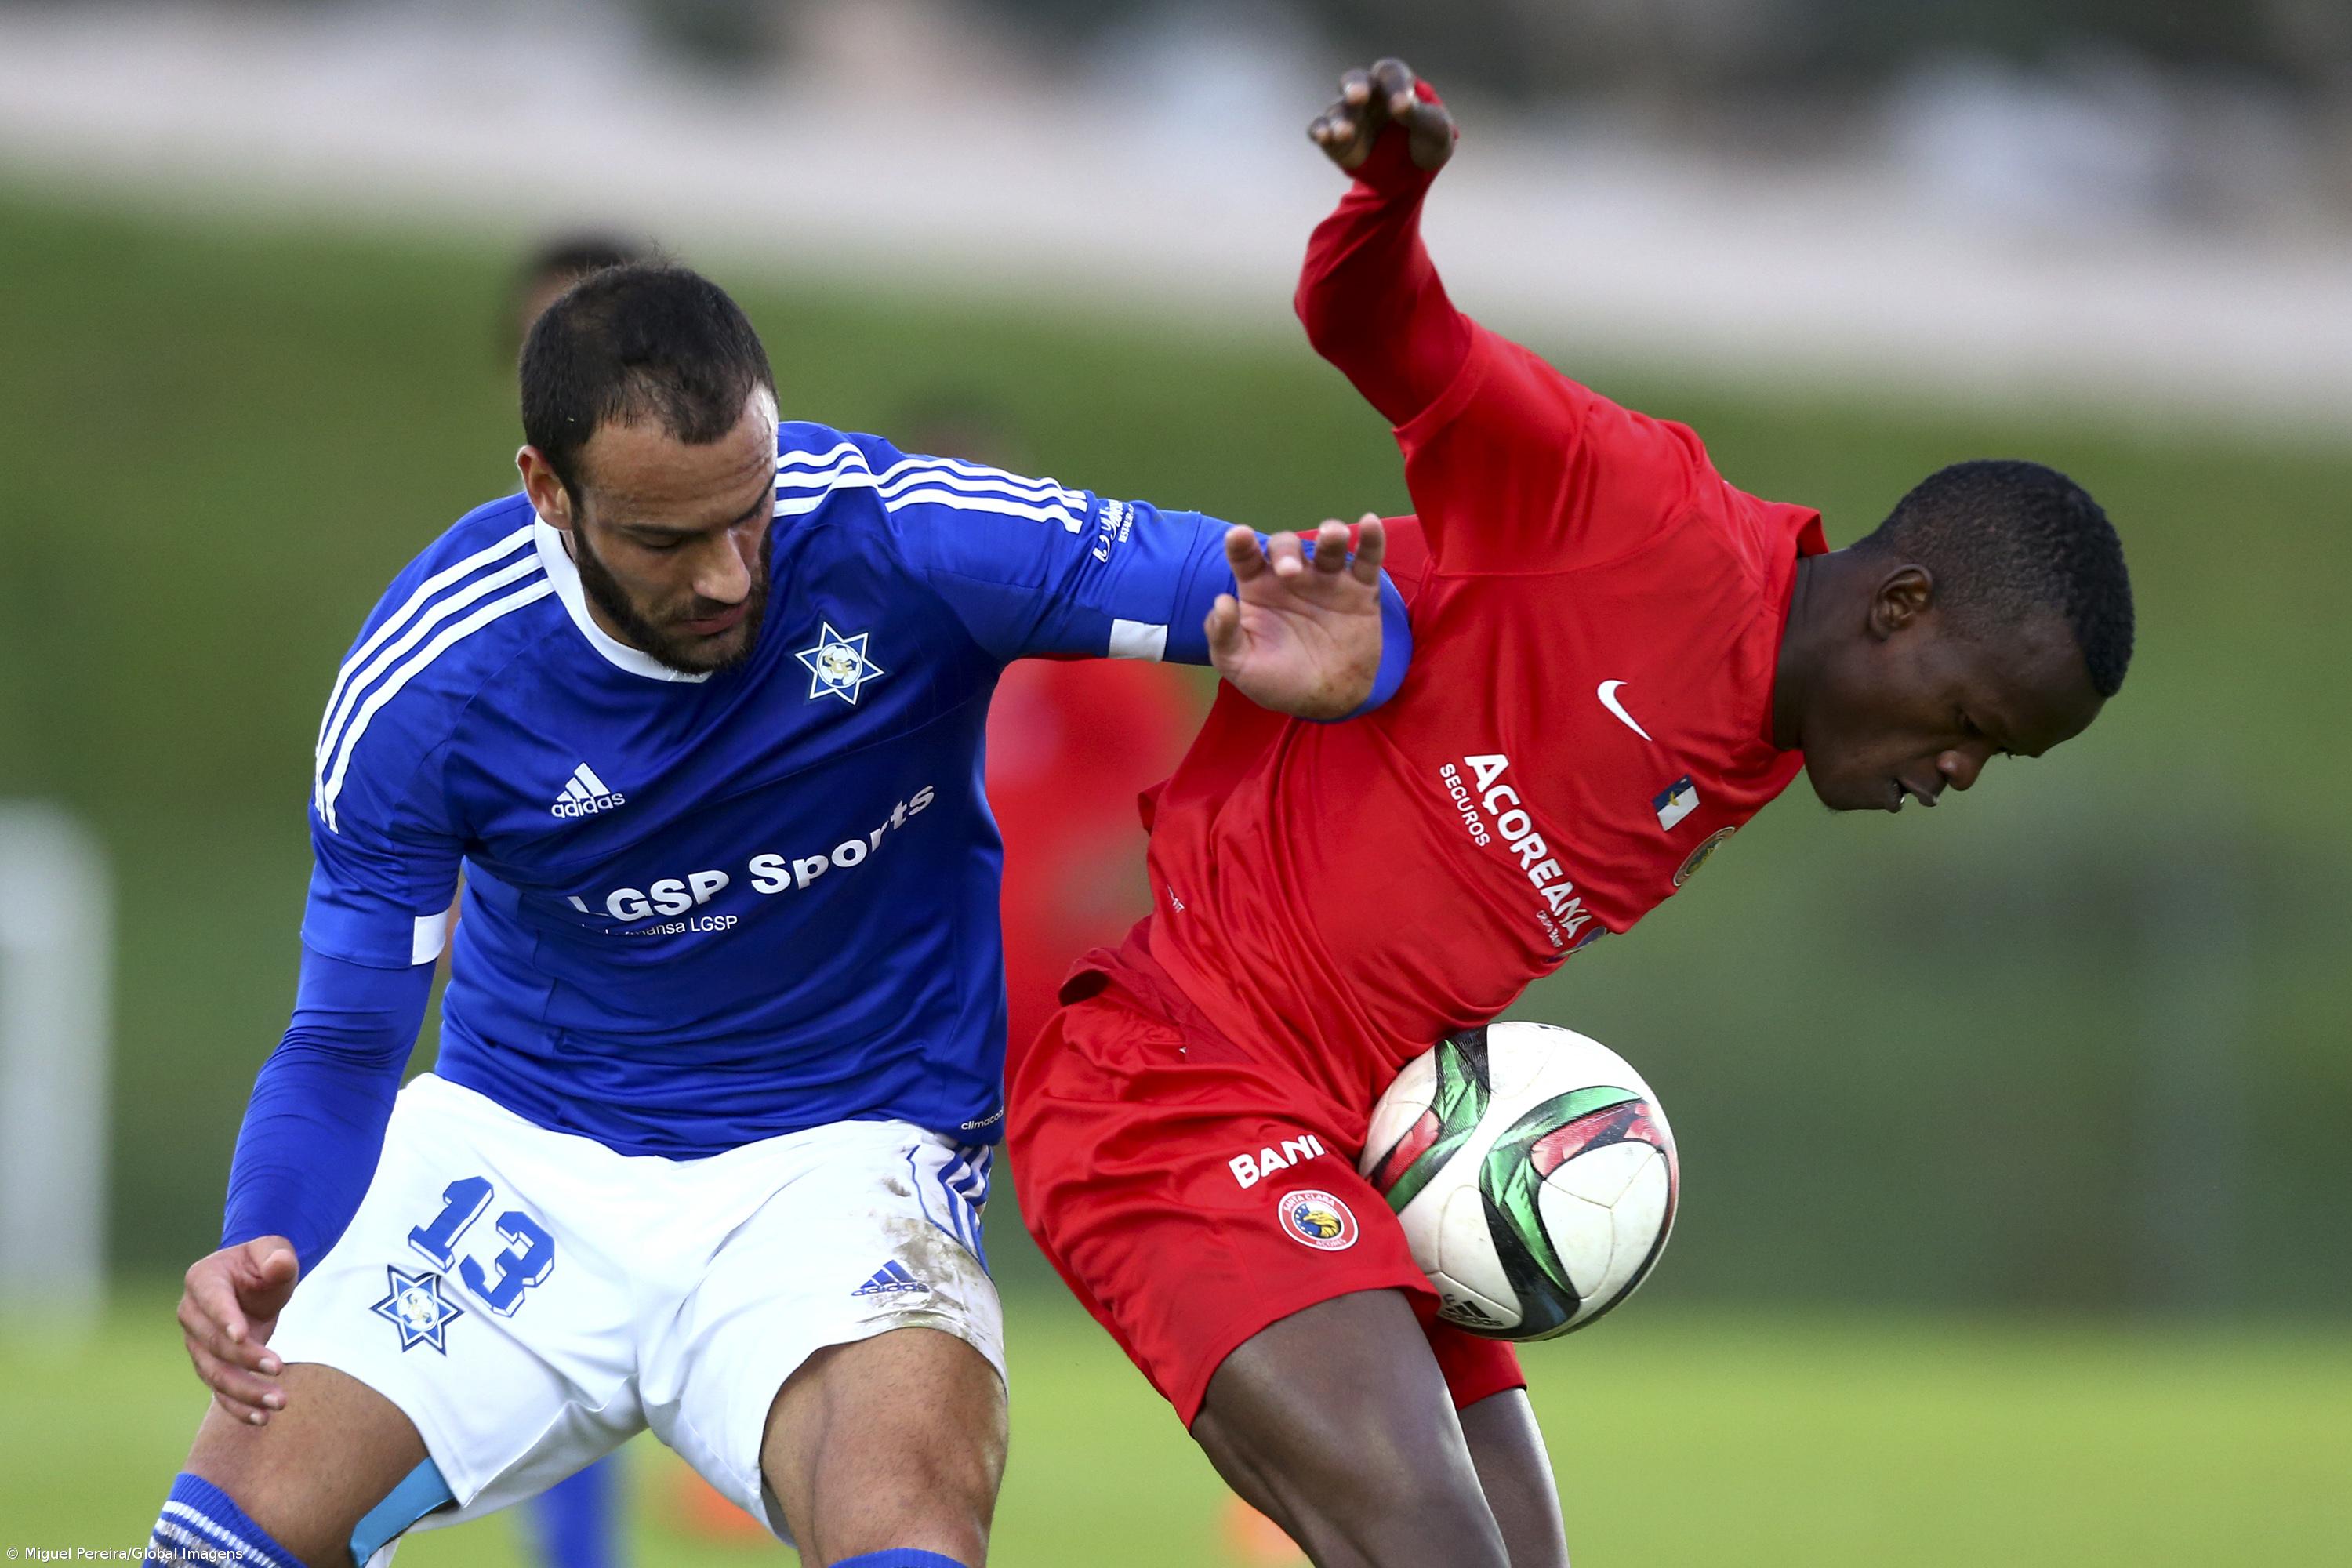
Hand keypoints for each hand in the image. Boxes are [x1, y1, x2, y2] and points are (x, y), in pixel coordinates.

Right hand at [178, 1237, 299, 1424]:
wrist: (254, 1281)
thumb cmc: (263, 1262)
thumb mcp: (274, 1250)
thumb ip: (277, 1256)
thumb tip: (279, 1264)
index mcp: (203, 1280)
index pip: (212, 1301)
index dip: (225, 1319)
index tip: (244, 1336)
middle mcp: (192, 1314)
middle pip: (213, 1344)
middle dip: (244, 1360)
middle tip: (278, 1369)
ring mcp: (197, 1344)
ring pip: (215, 1374)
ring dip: (245, 1391)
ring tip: (279, 1402)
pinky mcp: (211, 1366)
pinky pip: (220, 1391)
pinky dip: (239, 1408)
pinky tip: (262, 1420)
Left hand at [1206, 516, 1389, 720]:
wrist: (1325, 701)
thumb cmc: (1276, 680)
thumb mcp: (1239, 665)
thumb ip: (1223, 635)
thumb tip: (1222, 601)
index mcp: (1259, 589)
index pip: (1246, 557)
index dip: (1240, 543)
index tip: (1238, 536)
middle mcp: (1292, 578)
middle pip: (1287, 547)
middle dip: (1287, 551)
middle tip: (1290, 573)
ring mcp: (1327, 581)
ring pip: (1328, 546)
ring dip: (1331, 534)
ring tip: (1332, 537)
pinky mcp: (1360, 591)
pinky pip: (1367, 559)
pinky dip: (1371, 539)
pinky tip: (1370, 523)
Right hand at [1309, 58, 1454, 173]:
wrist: (1412, 174)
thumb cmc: (1427, 142)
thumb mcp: (1437, 132)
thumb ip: (1422, 116)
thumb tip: (1401, 106)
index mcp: (1395, 84)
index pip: (1390, 73)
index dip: (1394, 86)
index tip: (1401, 107)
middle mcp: (1368, 94)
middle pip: (1355, 79)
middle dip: (1355, 87)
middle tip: (1358, 97)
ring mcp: (1349, 115)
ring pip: (1337, 108)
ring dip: (1340, 119)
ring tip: (1345, 133)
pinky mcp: (1334, 138)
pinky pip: (1320, 128)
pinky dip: (1320, 131)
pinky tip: (1324, 137)